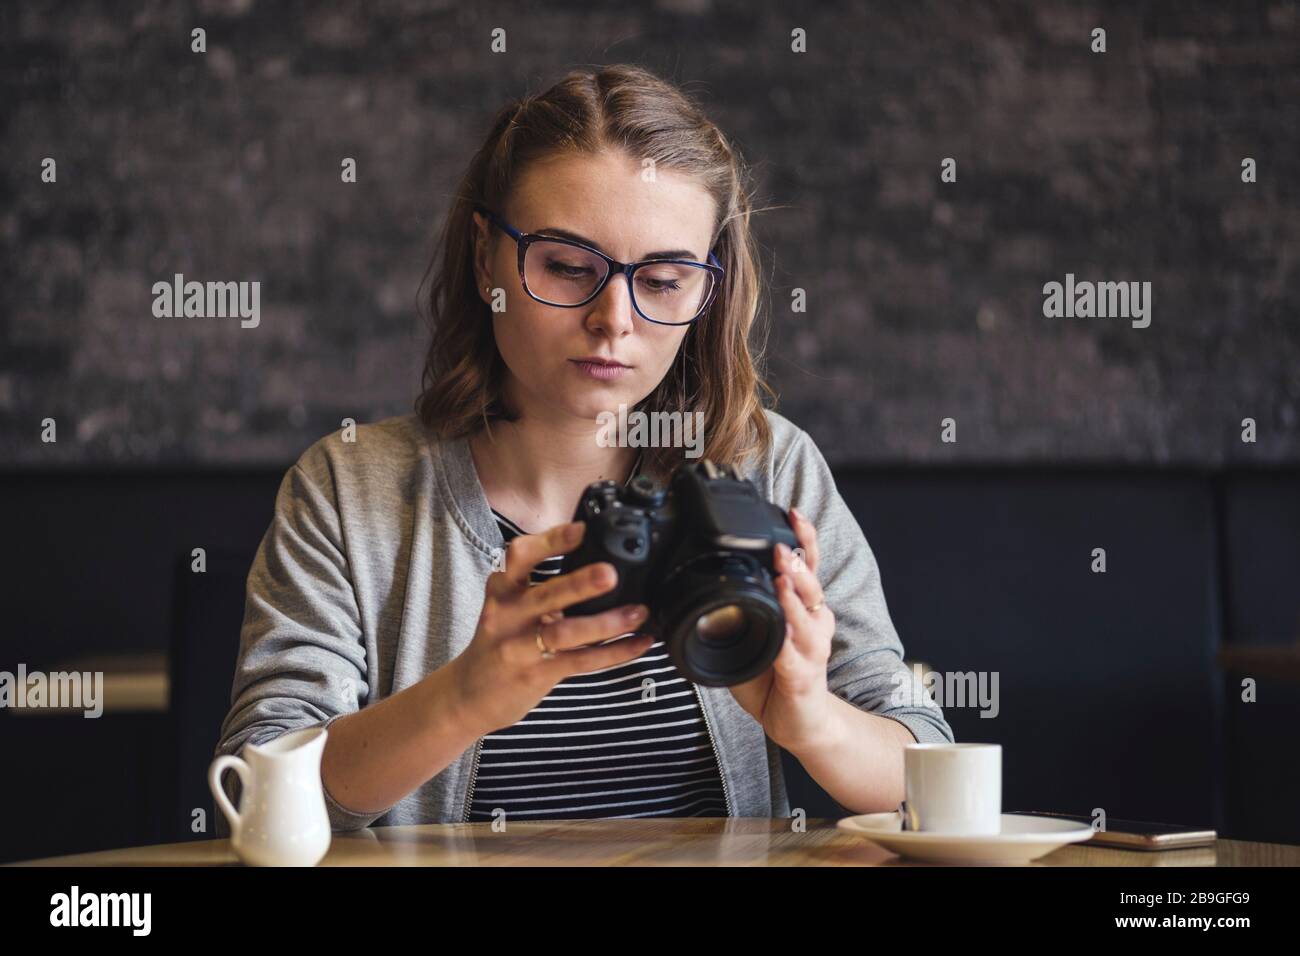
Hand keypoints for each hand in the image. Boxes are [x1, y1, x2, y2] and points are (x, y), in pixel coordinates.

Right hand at [449, 520, 654, 735]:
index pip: (520, 557)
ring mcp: (520, 647)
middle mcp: (508, 614)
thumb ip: (542, 587)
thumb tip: (598, 565)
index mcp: (503, 590)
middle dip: (579, 583)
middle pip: (546, 594)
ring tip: (638, 612)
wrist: (468, 695)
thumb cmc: (499, 642)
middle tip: (610, 573)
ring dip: (607, 623)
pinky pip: (581, 662)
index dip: (550, 541)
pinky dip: (615, 652)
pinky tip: (640, 643)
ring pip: (565, 632)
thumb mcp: (508, 606)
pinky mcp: (536, 674)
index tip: (581, 529)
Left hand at [727, 507, 836, 752]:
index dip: (803, 539)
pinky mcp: (804, 676)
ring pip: (807, 616)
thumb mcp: (753, 634)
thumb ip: (736, 610)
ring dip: (793, 596)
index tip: (793, 514)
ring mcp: (812, 649)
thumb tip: (694, 586)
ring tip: (782, 577)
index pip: (806, 565)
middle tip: (780, 544)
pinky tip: (783, 631)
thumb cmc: (776, 675)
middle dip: (797, 561)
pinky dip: (787, 642)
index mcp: (803, 608)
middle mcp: (814, 622)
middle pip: (811, 584)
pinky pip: (794, 656)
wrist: (800, 722)